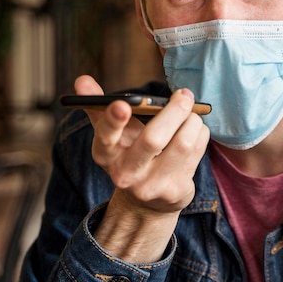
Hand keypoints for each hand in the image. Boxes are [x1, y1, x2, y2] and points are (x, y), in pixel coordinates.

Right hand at [75, 75, 209, 262]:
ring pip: (182, 144)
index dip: (113, 120)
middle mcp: (126, 173)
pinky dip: (200, 134)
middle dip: (174, 111)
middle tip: (184, 95)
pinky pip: (196, 153)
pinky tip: (196, 130)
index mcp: (105, 154)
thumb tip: (82, 80)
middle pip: (153, 139)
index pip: (105, 137)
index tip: (123, 104)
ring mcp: (152, 185)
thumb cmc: (130, 154)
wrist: (147, 201)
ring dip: (192, 121)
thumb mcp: (112, 134)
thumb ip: (99, 106)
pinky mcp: (175, 191)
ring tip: (192, 112)